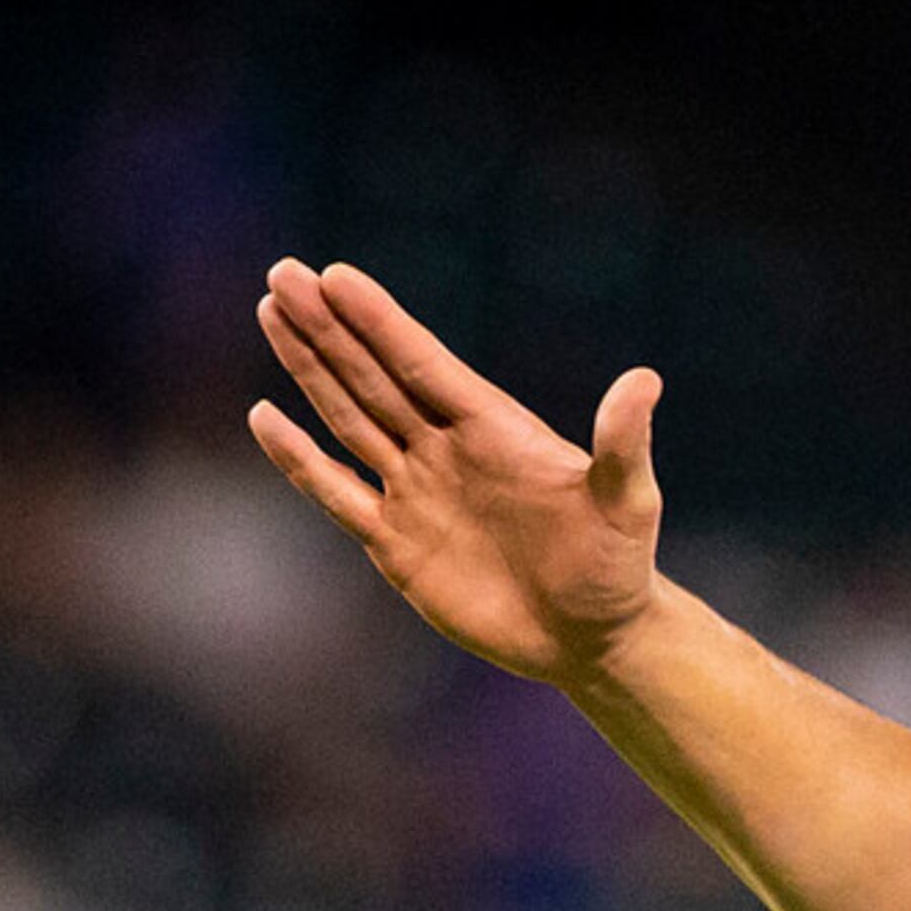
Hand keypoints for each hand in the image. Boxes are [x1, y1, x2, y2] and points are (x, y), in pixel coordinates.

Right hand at [249, 257, 666, 688]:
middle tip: (282, 274)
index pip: (422, 362)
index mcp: (493, 429)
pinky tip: (266, 416)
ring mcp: (417, 493)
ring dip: (311, 370)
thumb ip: (623, 443)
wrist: (592, 637)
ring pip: (349, 418)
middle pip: (373, 377)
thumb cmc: (617, 566)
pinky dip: (301, 459)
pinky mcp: (396, 545)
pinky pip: (338, 493)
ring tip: (272, 313)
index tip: (333, 275)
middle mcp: (447, 450)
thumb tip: (644, 381)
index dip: (378, 320)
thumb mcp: (627, 502)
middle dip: (327, 327)